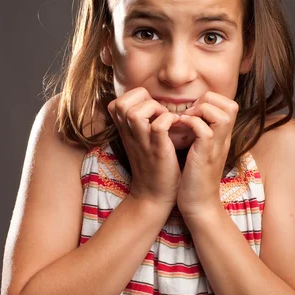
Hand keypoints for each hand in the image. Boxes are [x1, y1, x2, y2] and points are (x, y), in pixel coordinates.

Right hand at [107, 87, 181, 207]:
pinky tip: (177, 126)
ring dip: (154, 109)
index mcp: (125, 132)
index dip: (135, 97)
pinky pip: (158, 126)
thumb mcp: (140, 142)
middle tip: (159, 111)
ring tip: (167, 118)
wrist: (154, 196)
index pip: (117, 102)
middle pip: (121, 103)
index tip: (151, 108)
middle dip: (143, 99)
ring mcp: (142, 143)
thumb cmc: (153, 166)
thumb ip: (141, 123)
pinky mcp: (158, 151)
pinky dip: (169, 120)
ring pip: (135, 113)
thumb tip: (154, 104)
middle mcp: (130, 135)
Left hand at [176, 91, 238, 217]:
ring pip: (223, 115)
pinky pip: (206, 131)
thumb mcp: (201, 152)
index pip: (230, 105)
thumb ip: (200, 135)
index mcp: (222, 137)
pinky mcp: (205, 157)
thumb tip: (188, 119)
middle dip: (208, 101)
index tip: (192, 110)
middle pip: (231, 105)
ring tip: (186, 119)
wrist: (199, 205)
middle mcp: (223, 140)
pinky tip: (180, 128)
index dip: (211, 100)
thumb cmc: (195, 179)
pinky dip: (192, 124)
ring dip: (201, 111)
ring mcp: (216, 148)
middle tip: (189, 113)